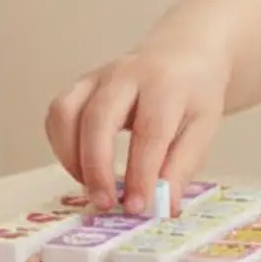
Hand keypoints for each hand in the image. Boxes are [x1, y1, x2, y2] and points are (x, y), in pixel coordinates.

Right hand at [44, 40, 230, 214]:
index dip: (141, 173)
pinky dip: (62, 146)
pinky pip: (57, 114)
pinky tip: (81, 167)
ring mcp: (98, 76)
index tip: (138, 207)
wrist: (182, 54)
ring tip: (91, 187)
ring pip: (66, 112)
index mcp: (165, 84)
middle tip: (106, 203)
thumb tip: (165, 205)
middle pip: (98, 117)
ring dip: (71, 156)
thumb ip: (183, 165)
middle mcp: (126, 74)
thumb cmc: (193, 94)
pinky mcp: (80, 84)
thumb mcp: (203, 126)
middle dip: (97, 167)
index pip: (149, 131)